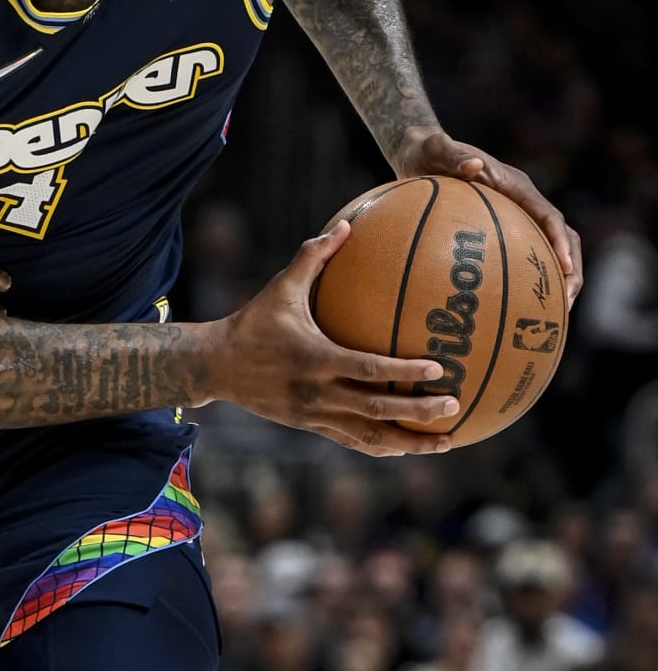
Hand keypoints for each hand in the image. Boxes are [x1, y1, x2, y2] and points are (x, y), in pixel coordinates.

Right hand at [204, 221, 458, 456]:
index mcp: (314, 359)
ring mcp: (314, 415)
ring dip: (409, 443)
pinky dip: (383, 446)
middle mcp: (317, 393)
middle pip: (376, 410)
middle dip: (418, 412)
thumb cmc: (252, 323)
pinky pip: (353, 441)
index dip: (403, 371)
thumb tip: (344, 223)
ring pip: (369, 436)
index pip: (366, 369)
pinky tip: (408, 447)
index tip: (437, 368)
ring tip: (445, 441)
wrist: (216, 366)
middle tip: (454, 404)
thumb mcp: (280, 288)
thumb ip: (312, 257)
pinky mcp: (310, 426)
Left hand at [392, 126, 582, 305]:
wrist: (417, 153)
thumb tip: (475, 166)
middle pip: (560, 238)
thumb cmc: (428, 150)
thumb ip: (455, 155)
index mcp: (516, 186)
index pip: (548, 215)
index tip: (565, 266)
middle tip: (565, 300)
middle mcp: (521, 203)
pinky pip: (516, 257)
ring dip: (552, 279)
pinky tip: (507, 307)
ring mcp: (511, 218)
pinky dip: (519, 280)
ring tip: (549, 313)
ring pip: (543, 251)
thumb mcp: (438, 148)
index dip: (560, 240)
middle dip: (570, 268)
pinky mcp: (497, 231)